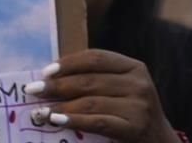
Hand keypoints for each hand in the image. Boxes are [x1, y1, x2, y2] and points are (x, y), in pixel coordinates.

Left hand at [27, 50, 177, 142]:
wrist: (158, 142)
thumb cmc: (132, 113)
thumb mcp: (123, 90)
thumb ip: (98, 80)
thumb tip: (53, 77)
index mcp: (134, 67)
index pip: (97, 58)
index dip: (69, 63)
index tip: (45, 71)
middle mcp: (139, 82)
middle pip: (90, 80)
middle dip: (58, 85)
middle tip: (33, 90)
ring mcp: (139, 104)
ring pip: (91, 101)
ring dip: (61, 106)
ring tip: (39, 111)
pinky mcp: (135, 126)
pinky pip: (98, 122)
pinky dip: (75, 121)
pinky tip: (57, 121)